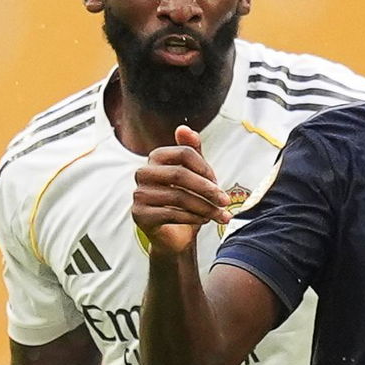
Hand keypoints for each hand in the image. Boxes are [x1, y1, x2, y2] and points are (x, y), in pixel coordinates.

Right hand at [131, 125, 231, 254]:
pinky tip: (204, 220)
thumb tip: (184, 127)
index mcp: (156, 158)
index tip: (218, 182)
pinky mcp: (139, 215)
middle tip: (225, 201)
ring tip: (220, 214)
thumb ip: (193, 152)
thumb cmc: (187, 203)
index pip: (184, 153)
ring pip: (178, 196)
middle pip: (179, 174)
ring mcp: (139, 194)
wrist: (175, 237)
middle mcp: (143, 173)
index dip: (205, 167)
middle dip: (207, 189)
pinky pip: (171, 213)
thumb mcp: (195, 176)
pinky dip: (193, 217)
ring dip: (205, 207)